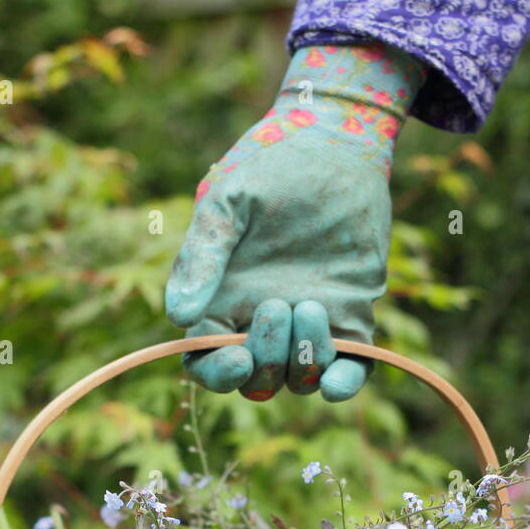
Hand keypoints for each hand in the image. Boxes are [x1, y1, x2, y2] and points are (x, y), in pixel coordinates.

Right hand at [165, 43, 423, 401]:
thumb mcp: (228, 204)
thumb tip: (178, 318)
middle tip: (277, 305)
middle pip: (255, 379)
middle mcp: (261, 323)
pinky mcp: (351, 318)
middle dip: (265, 359)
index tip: (237, 358)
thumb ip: (203, 257)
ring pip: (298, 380)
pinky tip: (338, 382)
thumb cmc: (270, 168)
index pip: (207, 362)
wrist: (334, 143)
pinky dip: (342, 385)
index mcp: (221, 302)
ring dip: (302, 361)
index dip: (218, 373)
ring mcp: (307, 325)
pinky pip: (347, 371)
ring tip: (310, 305)